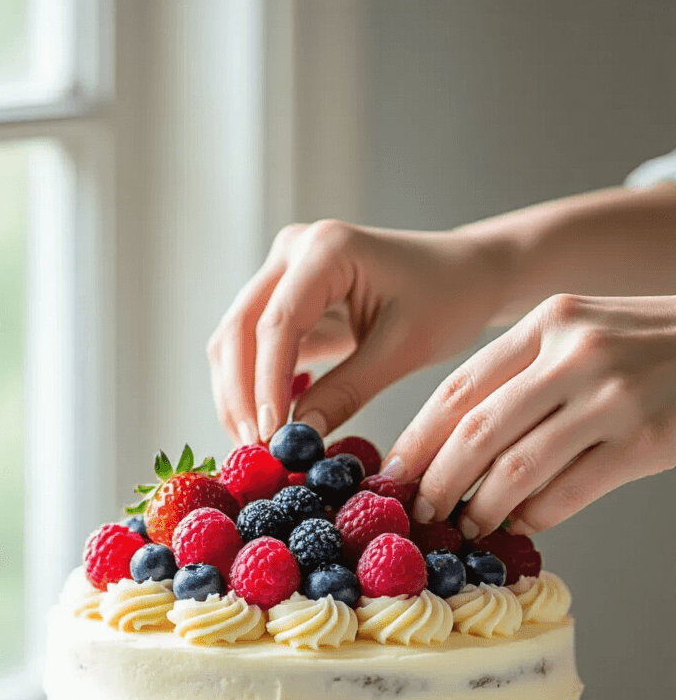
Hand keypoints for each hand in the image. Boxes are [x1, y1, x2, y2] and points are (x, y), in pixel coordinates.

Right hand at [207, 219, 508, 444]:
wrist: (464, 275)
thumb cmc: (446, 300)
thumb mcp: (403, 351)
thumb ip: (346, 393)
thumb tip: (297, 439)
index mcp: (327, 249)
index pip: (277, 324)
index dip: (266, 385)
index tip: (269, 437)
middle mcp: (294, 250)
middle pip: (240, 329)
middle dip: (240, 395)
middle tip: (255, 450)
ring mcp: (284, 271)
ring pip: (235, 339)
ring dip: (238, 394)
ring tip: (258, 446)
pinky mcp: (284, 297)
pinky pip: (252, 346)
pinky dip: (253, 386)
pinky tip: (272, 422)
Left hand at [384, 294, 675, 536]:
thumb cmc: (648, 349)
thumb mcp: (582, 335)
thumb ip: (524, 376)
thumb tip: (455, 446)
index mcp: (549, 323)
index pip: (460, 387)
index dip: (417, 438)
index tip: (391, 475)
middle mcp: (575, 353)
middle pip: (477, 432)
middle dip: (437, 482)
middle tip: (419, 514)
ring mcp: (611, 397)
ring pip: (517, 470)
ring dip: (481, 510)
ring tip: (466, 528)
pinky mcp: (642, 441)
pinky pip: (567, 493)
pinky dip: (534, 518)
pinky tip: (520, 526)